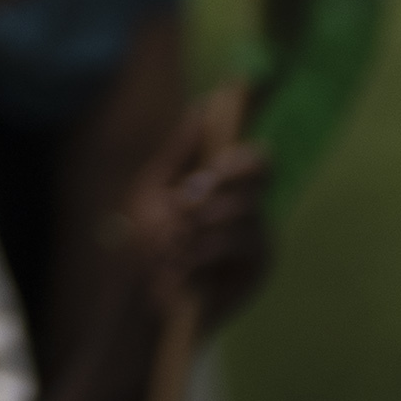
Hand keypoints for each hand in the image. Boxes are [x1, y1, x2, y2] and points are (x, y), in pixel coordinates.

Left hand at [116, 116, 275, 331]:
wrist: (139, 296)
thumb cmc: (145, 241)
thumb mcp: (155, 188)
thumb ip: (181, 150)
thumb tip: (203, 105)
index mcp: (225, 185)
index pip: (255, 155)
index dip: (246, 150)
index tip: (222, 153)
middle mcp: (248, 206)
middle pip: (260, 173)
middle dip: (218, 182)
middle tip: (182, 202)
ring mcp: (257, 236)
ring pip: (248, 209)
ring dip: (202, 222)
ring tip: (171, 242)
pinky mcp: (258, 266)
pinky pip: (243, 242)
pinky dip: (207, 249)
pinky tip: (181, 264)